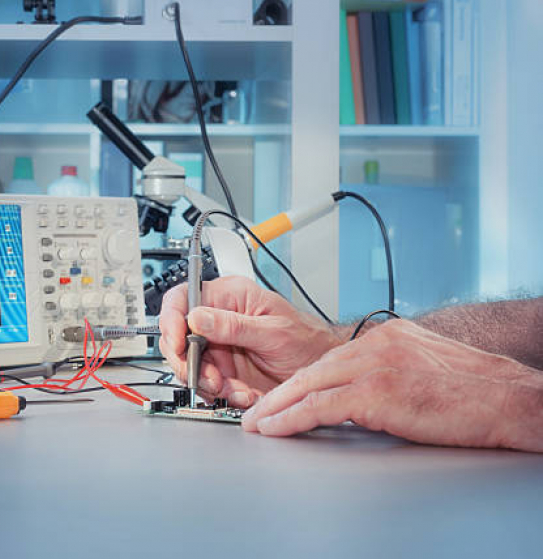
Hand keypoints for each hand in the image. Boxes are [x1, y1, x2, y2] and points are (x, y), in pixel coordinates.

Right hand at [158, 276, 343, 407]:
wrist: (321, 372)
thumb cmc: (308, 341)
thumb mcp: (275, 331)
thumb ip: (234, 325)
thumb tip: (197, 317)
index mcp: (230, 296)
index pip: (183, 297)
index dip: (171, 318)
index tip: (178, 341)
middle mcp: (219, 319)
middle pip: (178, 335)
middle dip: (188, 360)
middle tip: (207, 375)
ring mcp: (218, 347)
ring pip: (188, 364)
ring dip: (206, 381)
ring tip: (231, 387)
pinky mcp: (222, 371)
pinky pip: (205, 384)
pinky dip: (220, 394)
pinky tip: (241, 393)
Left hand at [241, 319, 542, 451]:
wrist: (510, 398)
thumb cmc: (475, 390)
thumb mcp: (424, 368)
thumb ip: (390, 371)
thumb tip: (367, 392)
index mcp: (386, 336)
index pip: (329, 359)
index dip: (300, 380)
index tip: (281, 395)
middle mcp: (375, 344)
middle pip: (311, 368)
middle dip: (279, 393)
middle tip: (255, 410)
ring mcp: (375, 365)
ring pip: (308, 384)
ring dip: (277, 406)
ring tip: (256, 423)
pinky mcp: (378, 392)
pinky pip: (321, 407)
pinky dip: (292, 419)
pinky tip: (276, 429)